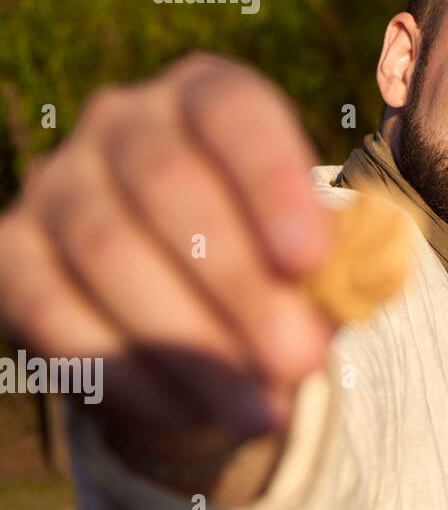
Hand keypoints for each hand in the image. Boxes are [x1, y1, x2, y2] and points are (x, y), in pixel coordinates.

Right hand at [0, 52, 336, 488]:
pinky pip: (54, 312)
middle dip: (239, 282)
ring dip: (190, 343)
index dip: (273, 183)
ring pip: (108, 252)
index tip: (312, 260)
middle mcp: (123, 120)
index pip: (235, 114)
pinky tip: (193, 415)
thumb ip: (338, 261)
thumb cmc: (275, 258)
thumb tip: (352, 291)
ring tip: (262, 409)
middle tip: (300, 359)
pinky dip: (128, 372)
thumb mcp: (317, 251)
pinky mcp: (13, 251)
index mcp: (207, 93)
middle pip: (169, 185)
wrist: (194, 298)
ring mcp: (58, 182)